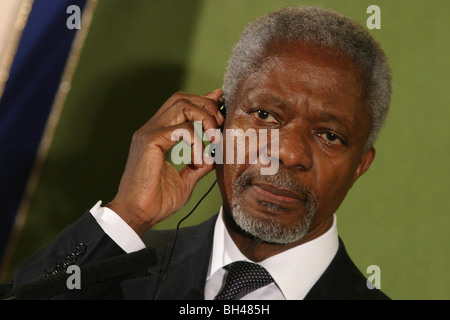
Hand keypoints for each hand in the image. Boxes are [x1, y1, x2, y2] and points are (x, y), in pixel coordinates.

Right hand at [106, 89, 223, 235]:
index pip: (180, 105)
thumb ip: (199, 165)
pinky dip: (196, 142)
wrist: (137, 215)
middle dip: (206, 105)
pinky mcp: (149, 142)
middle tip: (220, 124)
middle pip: (181, 98)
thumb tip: (214, 156)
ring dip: (204, 117)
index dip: (202, 100)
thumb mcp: (186, 180)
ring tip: (214, 138)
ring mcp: (148, 133)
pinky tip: (199, 160)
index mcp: (158, 135)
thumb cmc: (156, 201)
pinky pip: (181, 130)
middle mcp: (151, 129)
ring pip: (181, 105)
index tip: (220, 101)